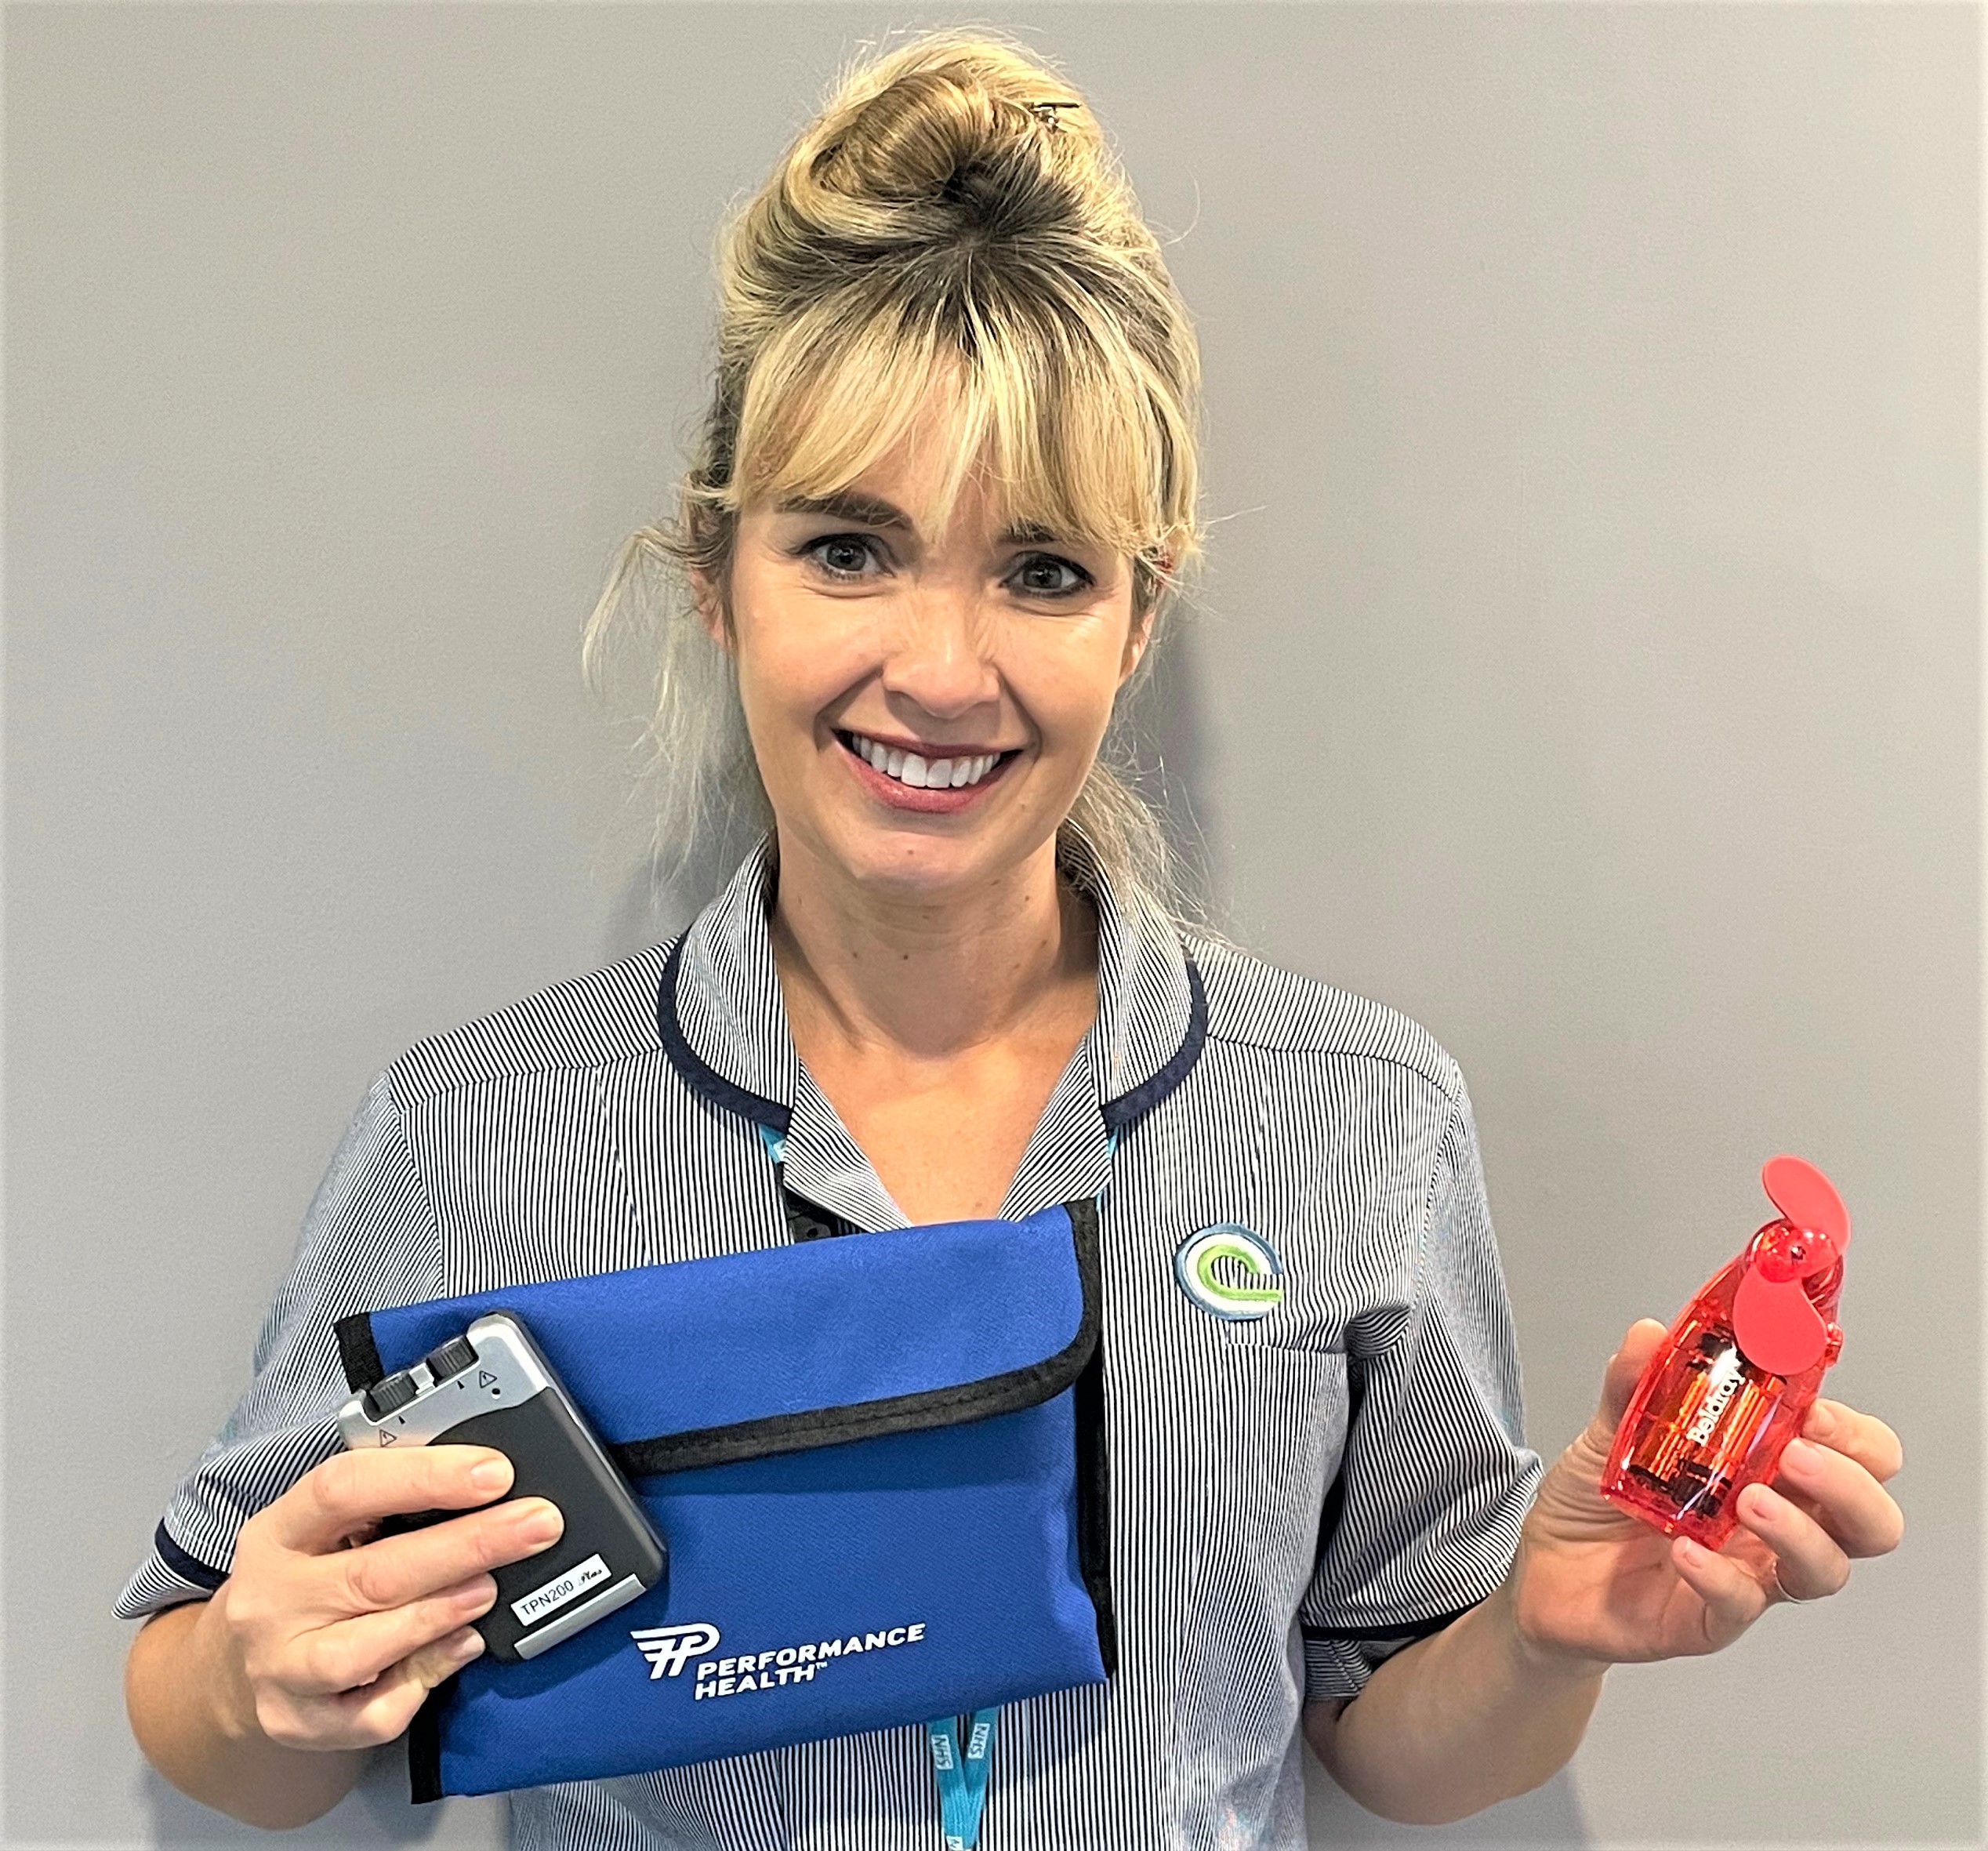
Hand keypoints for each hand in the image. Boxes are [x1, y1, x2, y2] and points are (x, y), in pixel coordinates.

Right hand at [205, 1444, 564, 1750]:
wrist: (233, 1667)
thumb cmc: (308, 1578)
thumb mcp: (328, 1529)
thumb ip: (390, 1506)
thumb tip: (485, 1485)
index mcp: (279, 1531)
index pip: (344, 1488)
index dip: (424, 1477)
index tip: (494, 1472)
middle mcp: (271, 1599)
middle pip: (372, 1572)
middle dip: (468, 1545)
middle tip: (534, 1526)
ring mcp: (280, 1667)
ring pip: (361, 1648)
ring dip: (437, 1615)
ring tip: (489, 1589)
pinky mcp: (300, 1722)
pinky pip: (372, 1712)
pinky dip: (425, 1678)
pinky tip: (461, 1647)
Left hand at [1503, 1319, 1903, 1671]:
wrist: (1543, 1566)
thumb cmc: (1597, 1500)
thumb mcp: (1612, 1430)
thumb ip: (1633, 1383)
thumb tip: (1647, 1333)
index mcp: (1769, 1466)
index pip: (1858, 1453)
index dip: (1852, 1433)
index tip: (1813, 1410)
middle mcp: (1776, 1522)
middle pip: (1869, 1520)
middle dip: (1850, 1487)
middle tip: (1797, 1458)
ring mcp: (1750, 1573)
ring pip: (1824, 1569)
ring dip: (1799, 1533)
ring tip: (1749, 1502)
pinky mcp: (1711, 1617)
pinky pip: (1739, 1605)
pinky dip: (1721, 1579)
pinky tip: (1686, 1552)